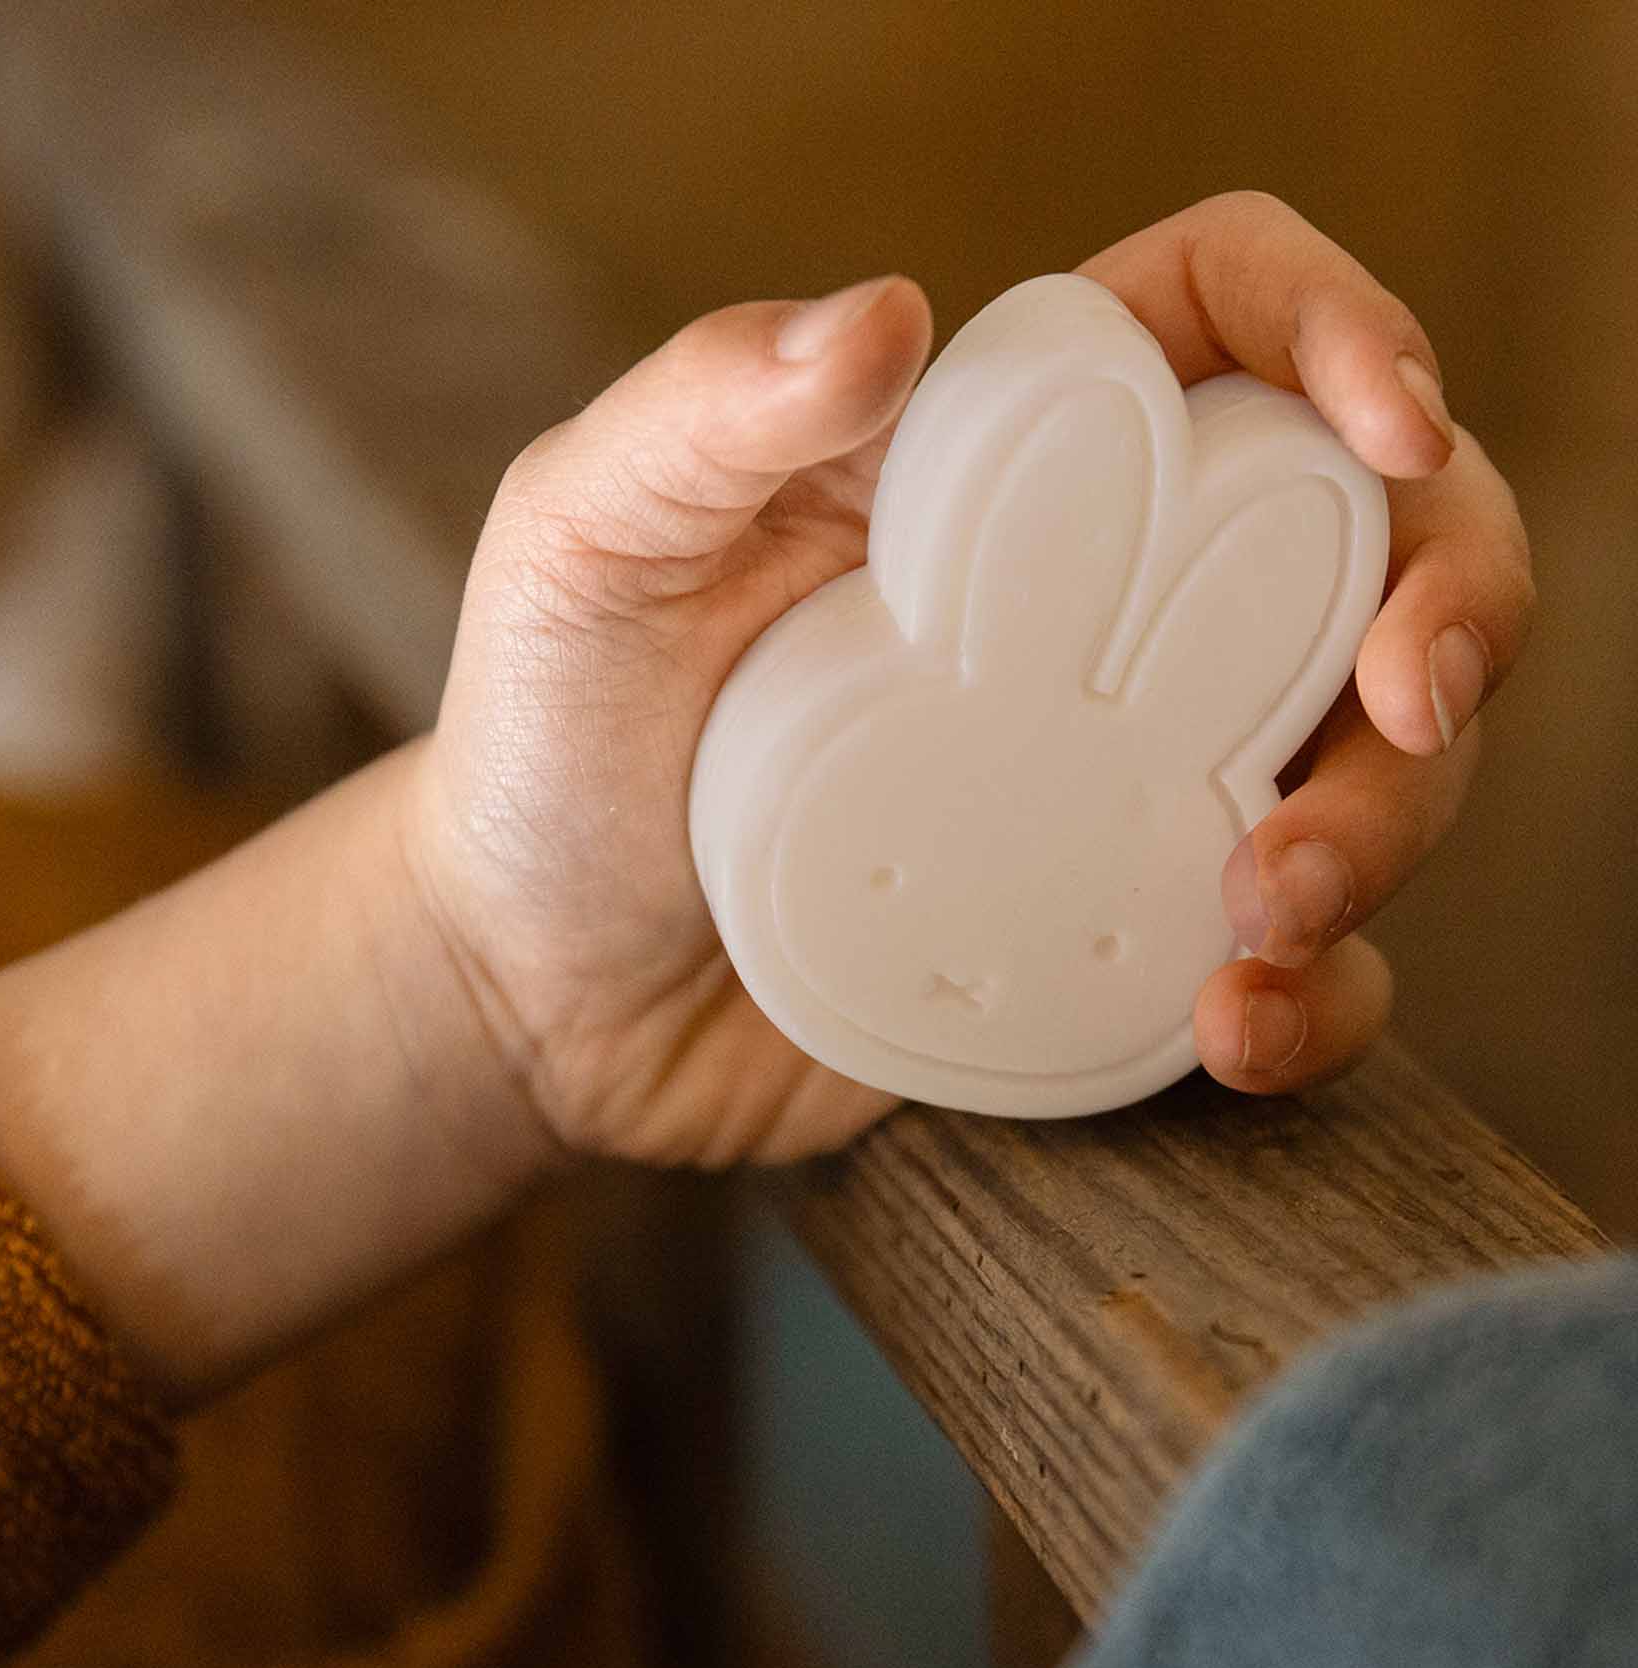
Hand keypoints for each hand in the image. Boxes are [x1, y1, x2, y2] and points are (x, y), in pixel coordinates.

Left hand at [407, 191, 1533, 1160]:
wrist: (536, 990)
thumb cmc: (543, 746)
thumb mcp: (581, 553)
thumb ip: (698, 417)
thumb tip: (880, 317)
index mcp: (993, 469)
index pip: (1227, 329)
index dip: (1348, 337)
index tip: (1388, 432)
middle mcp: (1091, 612)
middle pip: (1369, 552)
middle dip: (1451, 609)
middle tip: (1405, 710)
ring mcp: (1119, 783)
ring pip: (1371, 763)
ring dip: (1389, 827)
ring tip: (1260, 915)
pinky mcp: (1115, 940)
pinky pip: (1295, 962)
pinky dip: (1315, 1001)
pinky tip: (1230, 1029)